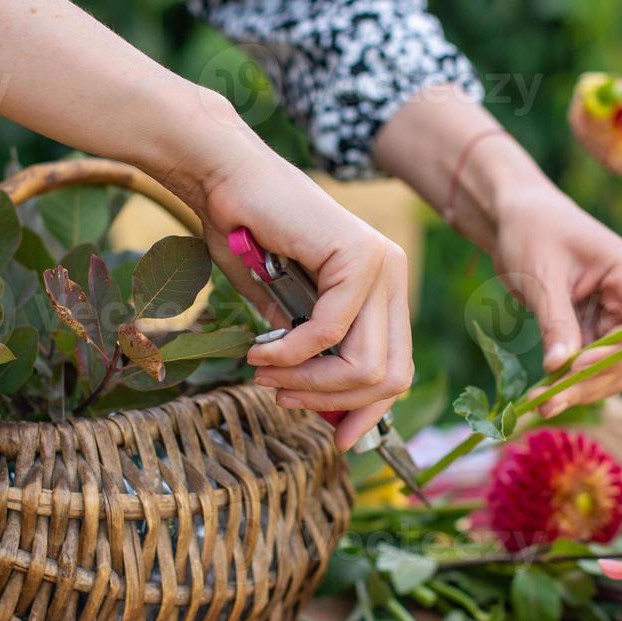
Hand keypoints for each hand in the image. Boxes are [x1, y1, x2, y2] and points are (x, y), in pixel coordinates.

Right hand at [171, 108, 413, 451]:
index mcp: (383, 288)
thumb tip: (322, 407)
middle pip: (389, 375)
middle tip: (284, 399)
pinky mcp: (358, 256)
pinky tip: (261, 351)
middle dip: (334, 402)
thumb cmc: (246, 238)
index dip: (368, 412)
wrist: (225, 180)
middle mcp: (392, 274)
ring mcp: (381, 264)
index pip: (396, 368)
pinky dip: (292, 353)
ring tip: (268, 377)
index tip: (336, 440)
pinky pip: (329, 331)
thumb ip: (311, 351)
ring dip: (310, 382)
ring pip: (365, 364)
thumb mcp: (285, 310)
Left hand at [373, 90, 621, 418]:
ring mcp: (612, 317)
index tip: (578, 366)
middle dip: (591, 380)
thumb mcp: (543, 275)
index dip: (619, 352)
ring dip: (578, 388)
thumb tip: (561, 368)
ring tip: (540, 405)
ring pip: (608, 367)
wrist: (513, 216)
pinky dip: (566, 381)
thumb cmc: (532, 229)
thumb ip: (557, 321)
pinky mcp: (589, 330)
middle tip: (551, 402)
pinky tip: (540, 396)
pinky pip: (585, 364)